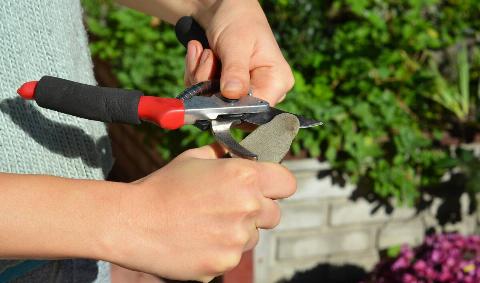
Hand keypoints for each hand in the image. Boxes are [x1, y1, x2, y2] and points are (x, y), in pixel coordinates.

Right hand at [106, 145, 295, 281]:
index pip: (287, 183)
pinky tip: (197, 239)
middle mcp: (247, 207)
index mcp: (244, 177)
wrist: (132, 222)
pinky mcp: (224, 263)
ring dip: (239, 231)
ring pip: (254, 237)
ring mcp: (237, 239)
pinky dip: (220, 250)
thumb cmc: (162, 187)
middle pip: (275, 214)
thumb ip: (227, 156)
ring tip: (206, 224)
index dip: (276, 184)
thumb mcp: (195, 159)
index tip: (267, 187)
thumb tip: (244, 154)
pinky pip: (233, 256)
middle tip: (230, 207)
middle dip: (258, 210)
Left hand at [190, 0, 293, 104]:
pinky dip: (195, 75)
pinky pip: (203, 95)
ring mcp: (242, 93)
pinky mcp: (225, 91)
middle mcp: (263, 91)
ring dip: (199, 76)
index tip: (213, 90)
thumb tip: (232, 95)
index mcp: (277, 81)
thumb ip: (235, 71)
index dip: (233, 106)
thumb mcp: (237, 44)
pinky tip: (200, 55)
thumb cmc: (238, 21)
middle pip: (231, 108)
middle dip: (210, 85)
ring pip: (212, 102)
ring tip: (204, 51)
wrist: (222, 9)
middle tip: (207, 56)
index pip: (257, 109)